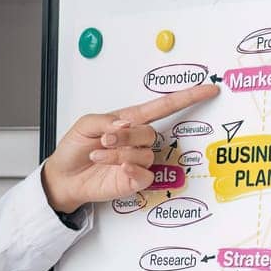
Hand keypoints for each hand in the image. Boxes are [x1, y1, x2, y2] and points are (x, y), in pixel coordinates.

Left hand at [42, 82, 219, 213]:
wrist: (64, 175)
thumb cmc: (75, 148)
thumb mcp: (85, 125)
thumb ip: (107, 120)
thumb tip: (127, 123)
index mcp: (129, 121)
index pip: (163, 107)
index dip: (186, 98)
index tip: (207, 89)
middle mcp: (137, 141)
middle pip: (149, 133)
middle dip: (126, 136)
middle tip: (105, 140)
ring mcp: (138, 161)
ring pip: (144, 154)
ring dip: (118, 154)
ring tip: (98, 155)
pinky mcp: (135, 180)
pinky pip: (145, 174)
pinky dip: (132, 170)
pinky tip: (119, 168)